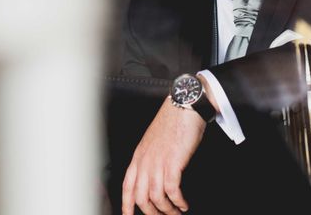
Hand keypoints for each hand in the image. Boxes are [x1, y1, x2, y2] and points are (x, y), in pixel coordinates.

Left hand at [122, 97, 205, 213]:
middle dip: (152, 212)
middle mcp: (145, 161)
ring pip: (156, 198)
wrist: (184, 106)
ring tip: (177, 212)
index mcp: (139, 155)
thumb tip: (155, 175)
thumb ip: (151, 157)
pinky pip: (172, 191)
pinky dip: (178, 201)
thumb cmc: (173, 120)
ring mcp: (158, 162)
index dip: (126, 204)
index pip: (127, 186)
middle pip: (141, 198)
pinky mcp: (173, 162)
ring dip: (168, 210)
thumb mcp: (154, 141)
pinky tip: (184, 203)